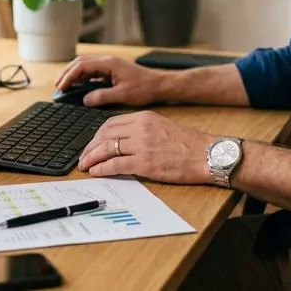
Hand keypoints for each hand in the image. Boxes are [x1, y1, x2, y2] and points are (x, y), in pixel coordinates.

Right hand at [54, 55, 163, 106]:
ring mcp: (109, 66)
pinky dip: (83, 79)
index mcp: (109, 63)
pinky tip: (78, 88)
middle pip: (81, 63)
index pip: (82, 66)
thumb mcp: (123, 95)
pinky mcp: (112, 72)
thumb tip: (85, 100)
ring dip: (74, 75)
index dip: (69, 76)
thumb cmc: (145, 88)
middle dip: (67, 73)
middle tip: (57, 86)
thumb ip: (102, 96)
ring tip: (64, 87)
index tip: (61, 87)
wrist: (160, 85)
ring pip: (86, 67)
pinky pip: (93, 73)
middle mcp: (107, 62)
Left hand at [77, 111, 215, 184]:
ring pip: (106, 149)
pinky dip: (102, 168)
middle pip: (104, 135)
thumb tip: (122, 141)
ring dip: (92, 158)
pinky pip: (116, 165)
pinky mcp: (145, 163)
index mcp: (144, 118)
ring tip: (85, 166)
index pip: (110, 123)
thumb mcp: (162, 127)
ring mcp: (142, 145)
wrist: (207, 154)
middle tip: (83, 157)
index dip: (96, 136)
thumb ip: (142, 130)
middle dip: (90, 147)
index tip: (91, 145)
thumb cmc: (188, 144)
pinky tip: (96, 172)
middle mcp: (140, 128)